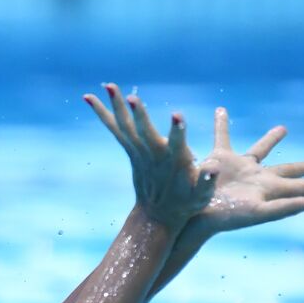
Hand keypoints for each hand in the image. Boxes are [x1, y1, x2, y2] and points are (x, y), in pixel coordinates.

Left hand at [85, 84, 216, 230]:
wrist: (156, 216)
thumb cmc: (186, 204)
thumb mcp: (202, 196)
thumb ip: (207, 182)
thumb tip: (213, 168)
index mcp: (175, 163)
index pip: (176, 144)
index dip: (177, 131)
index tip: (177, 116)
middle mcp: (153, 156)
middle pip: (144, 133)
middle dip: (139, 116)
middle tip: (132, 98)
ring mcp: (138, 153)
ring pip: (125, 127)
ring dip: (116, 107)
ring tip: (108, 85)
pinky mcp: (130, 151)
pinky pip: (115, 129)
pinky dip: (103, 114)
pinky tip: (90, 98)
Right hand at [183, 107, 303, 237]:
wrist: (190, 216)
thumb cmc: (224, 217)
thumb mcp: (258, 213)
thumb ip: (288, 207)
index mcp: (273, 190)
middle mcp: (260, 179)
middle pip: (290, 171)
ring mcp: (240, 168)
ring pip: (260, 149)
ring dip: (272, 139)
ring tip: (283, 129)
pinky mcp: (219, 159)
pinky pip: (222, 137)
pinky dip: (221, 124)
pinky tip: (221, 111)